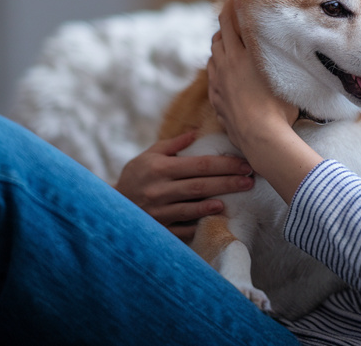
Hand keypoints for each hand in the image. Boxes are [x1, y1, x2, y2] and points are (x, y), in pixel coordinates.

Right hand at [115, 130, 253, 242]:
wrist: (110, 206)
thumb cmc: (135, 176)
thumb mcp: (149, 155)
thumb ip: (173, 144)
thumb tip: (197, 131)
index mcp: (160, 168)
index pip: (199, 165)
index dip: (224, 164)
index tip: (244, 164)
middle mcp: (160, 190)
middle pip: (200, 186)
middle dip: (228, 182)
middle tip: (250, 180)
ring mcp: (159, 211)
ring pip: (192, 208)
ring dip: (214, 204)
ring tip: (234, 199)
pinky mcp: (158, 228)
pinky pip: (181, 229)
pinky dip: (197, 224)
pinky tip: (213, 220)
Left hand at [207, 0, 321, 203]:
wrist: (260, 139)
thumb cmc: (280, 110)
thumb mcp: (287, 79)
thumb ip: (286, 62)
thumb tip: (297, 50)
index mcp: (245, 56)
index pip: (236, 23)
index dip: (235, 8)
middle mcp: (227, 65)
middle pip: (220, 35)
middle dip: (224, 23)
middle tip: (230, 16)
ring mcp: (218, 82)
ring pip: (213, 54)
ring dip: (219, 45)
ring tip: (226, 42)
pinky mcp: (216, 98)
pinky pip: (212, 75)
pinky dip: (217, 67)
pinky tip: (223, 70)